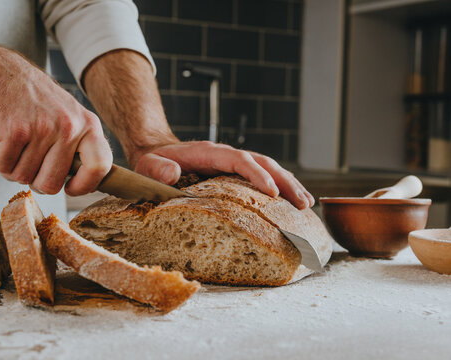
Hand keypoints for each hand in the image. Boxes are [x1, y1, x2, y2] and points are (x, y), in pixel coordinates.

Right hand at [0, 48, 111, 195]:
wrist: (5, 73)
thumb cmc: (38, 103)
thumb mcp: (71, 118)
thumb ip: (79, 148)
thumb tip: (84, 185)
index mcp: (89, 125)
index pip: (100, 166)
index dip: (85, 186)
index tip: (70, 188)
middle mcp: (69, 127)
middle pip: (51, 184)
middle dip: (35, 182)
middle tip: (29, 165)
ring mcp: (43, 129)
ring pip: (23, 176)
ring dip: (11, 168)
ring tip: (13, 147)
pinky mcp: (16, 131)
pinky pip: (3, 165)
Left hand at [133, 141, 313, 209]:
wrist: (156, 151)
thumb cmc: (153, 162)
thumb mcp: (148, 165)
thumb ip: (157, 169)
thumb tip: (171, 173)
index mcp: (209, 153)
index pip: (239, 160)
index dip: (257, 174)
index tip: (272, 192)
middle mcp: (226, 155)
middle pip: (263, 162)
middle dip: (285, 181)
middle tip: (303, 204)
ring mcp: (232, 162)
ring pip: (268, 168)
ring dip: (289, 184)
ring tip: (307, 205)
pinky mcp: (235, 172)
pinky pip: (262, 176)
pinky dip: (280, 187)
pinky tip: (292, 203)